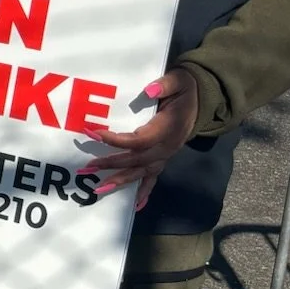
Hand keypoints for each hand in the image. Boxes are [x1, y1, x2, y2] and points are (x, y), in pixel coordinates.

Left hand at [83, 68, 199, 209]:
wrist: (204, 100)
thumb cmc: (186, 90)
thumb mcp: (178, 81)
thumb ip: (165, 85)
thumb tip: (149, 91)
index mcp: (167, 129)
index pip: (138, 140)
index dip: (116, 140)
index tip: (92, 133)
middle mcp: (166, 147)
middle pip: (135, 160)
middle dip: (110, 164)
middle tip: (85, 167)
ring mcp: (166, 155)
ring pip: (141, 172)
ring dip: (120, 181)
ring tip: (98, 190)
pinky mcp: (164, 158)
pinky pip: (154, 178)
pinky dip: (145, 193)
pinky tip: (136, 206)